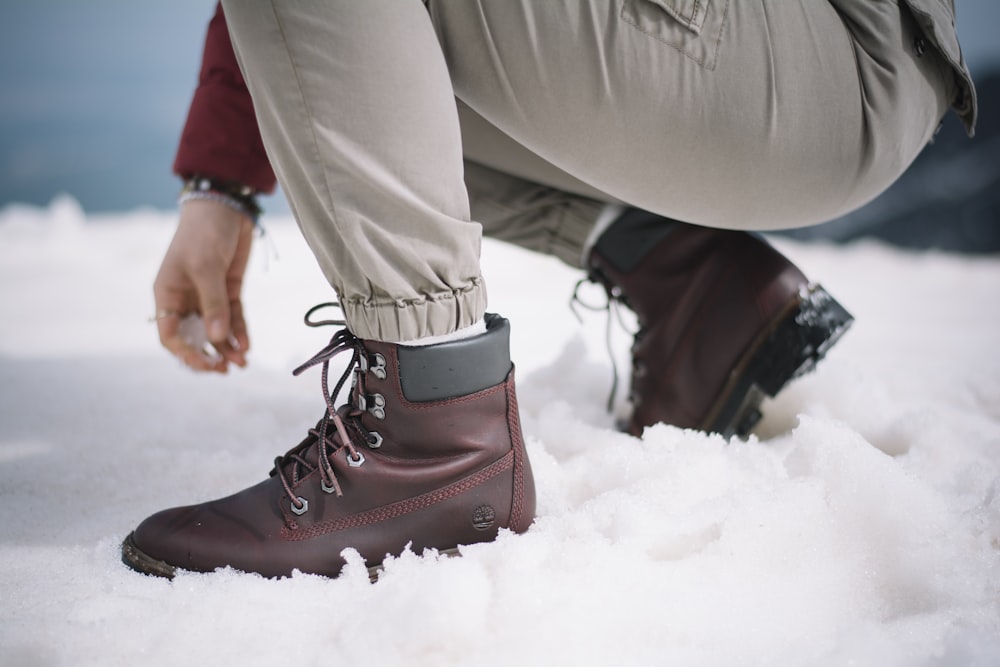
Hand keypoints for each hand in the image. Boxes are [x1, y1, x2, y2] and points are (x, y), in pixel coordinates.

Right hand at [153, 199, 253, 372]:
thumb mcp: (206, 268)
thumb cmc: (203, 233)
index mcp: (167, 294)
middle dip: (209, 355)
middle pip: (194, 337)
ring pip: (216, 330)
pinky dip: (240, 332)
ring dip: (227, 347)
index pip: (170, 334)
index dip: (186, 353)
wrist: (226, 207)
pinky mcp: (229, 290)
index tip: (205, 363)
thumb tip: (218, 338)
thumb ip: (214, 303)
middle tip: (227, 369)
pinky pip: (234, 318)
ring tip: (242, 362)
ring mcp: (208, 296)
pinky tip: (246, 345)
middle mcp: (186, 299)